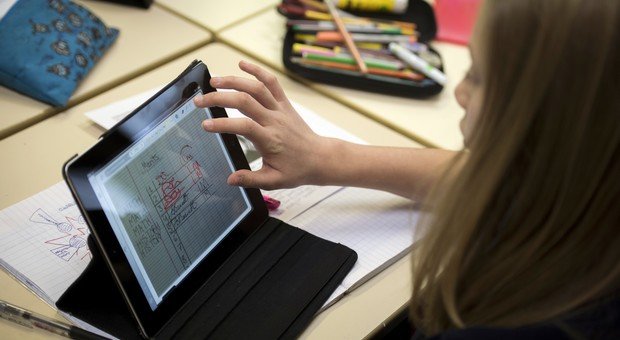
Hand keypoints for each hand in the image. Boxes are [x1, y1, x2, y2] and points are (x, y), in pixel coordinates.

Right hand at [194, 61, 327, 189]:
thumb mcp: (274, 181)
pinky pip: (271, 83)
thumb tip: (230, 179)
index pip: (244, 126)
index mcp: (270, 140)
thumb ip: (251, 179)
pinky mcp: (284, 103)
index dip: (224, 124)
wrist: (319, 157)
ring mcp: (280, 109)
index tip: (205, 126)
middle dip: (220, 98)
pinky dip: (257, 71)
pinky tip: (241, 64)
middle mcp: (275, 120)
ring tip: (213, 82)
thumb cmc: (297, 169)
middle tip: (200, 101)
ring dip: (234, 81)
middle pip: (245, 101)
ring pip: (256, 88)